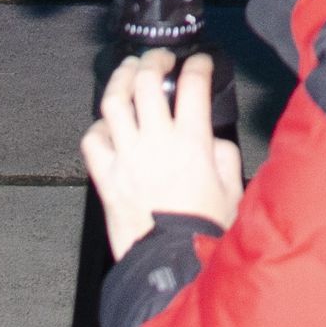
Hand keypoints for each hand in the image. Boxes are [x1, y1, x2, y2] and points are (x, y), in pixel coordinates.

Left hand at [80, 51, 243, 258]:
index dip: (198, 65)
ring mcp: (126, 159)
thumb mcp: (232, 190)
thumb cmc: (204, 234)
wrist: (172, 267)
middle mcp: (155, 144)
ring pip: (113, 102)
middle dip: (154, 60)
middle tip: (160, 59)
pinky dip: (98, 126)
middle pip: (146, 82)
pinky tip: (108, 124)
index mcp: (191, 144)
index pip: (192, 85)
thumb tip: (211, 140)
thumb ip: (224, 156)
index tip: (200, 62)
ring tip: (128, 72)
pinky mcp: (106, 179)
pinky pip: (92, 140)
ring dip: (121, 80)